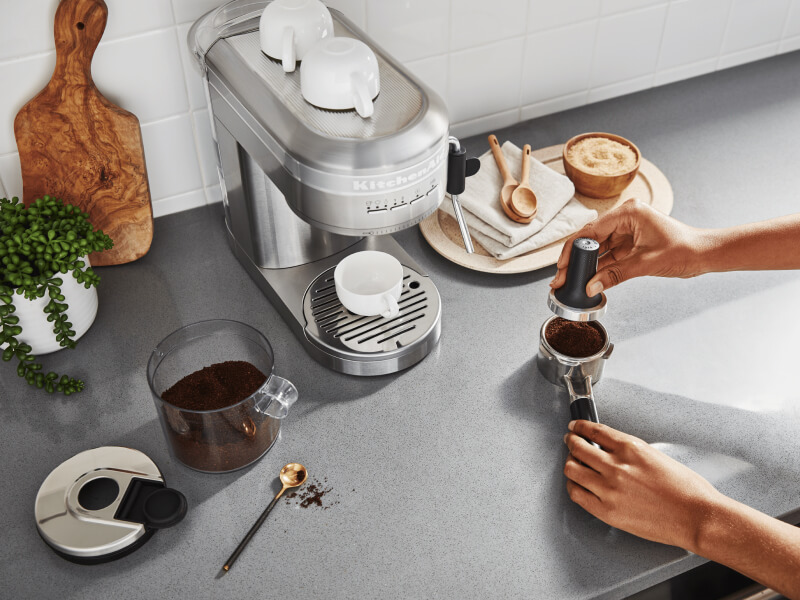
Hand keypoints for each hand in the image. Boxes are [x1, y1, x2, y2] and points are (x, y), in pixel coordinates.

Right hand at [550, 199, 706, 295]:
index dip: (573, 249)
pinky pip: (609, 255)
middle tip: (562, 276)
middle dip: (576, 259)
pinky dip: (599, 267)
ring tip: (571, 280)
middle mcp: (625, 218)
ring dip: (586, 265)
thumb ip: (615, 275)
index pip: (591, 230)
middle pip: (591, 239)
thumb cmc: (684, 249)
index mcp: (628, 212)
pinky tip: (588, 278)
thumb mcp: (645, 264)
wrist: (704, 254)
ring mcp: (627, 231)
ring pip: (598, 248)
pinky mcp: (630, 243)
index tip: (562, 265)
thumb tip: (590, 286)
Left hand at [563, 420, 722, 551]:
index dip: (579, 427)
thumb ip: (629, 452)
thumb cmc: (687, 489)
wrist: (697, 517)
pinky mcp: (607, 510)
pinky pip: (577, 494)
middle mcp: (616, 466)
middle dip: (571, 442)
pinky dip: (573, 486)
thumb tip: (610, 449)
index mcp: (630, 448)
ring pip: (572, 469)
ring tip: (573, 463)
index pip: (593, 430)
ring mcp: (609, 489)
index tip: (575, 427)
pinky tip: (578, 484)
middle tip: (571, 442)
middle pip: (577, 447)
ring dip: (570, 463)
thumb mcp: (656, 455)